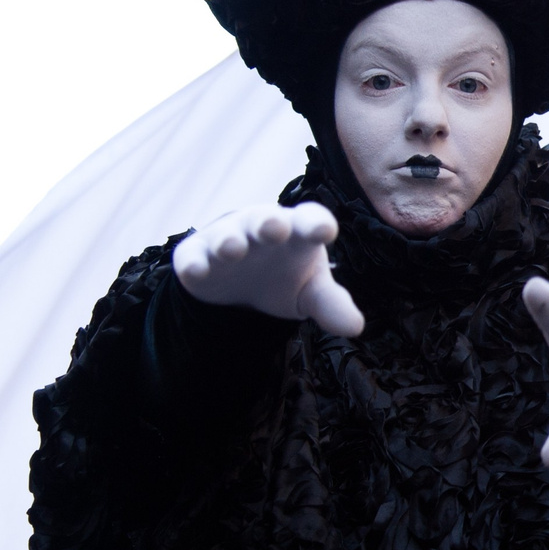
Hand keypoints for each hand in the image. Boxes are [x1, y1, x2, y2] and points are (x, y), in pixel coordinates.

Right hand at [173, 203, 363, 335]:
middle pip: (265, 221)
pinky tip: (196, 271)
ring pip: (227, 235)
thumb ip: (331, 304)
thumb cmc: (286, 275)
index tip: (324, 231)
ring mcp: (226, 238)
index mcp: (297, 232)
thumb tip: (355, 328)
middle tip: (274, 228)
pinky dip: (194, 263)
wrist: (242, 279)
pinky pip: (193, 256)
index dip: (316, 224)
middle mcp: (261, 228)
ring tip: (233, 249)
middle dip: (269, 223)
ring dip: (229, 241)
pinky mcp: (196, 255)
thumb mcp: (311, 291)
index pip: (310, 221)